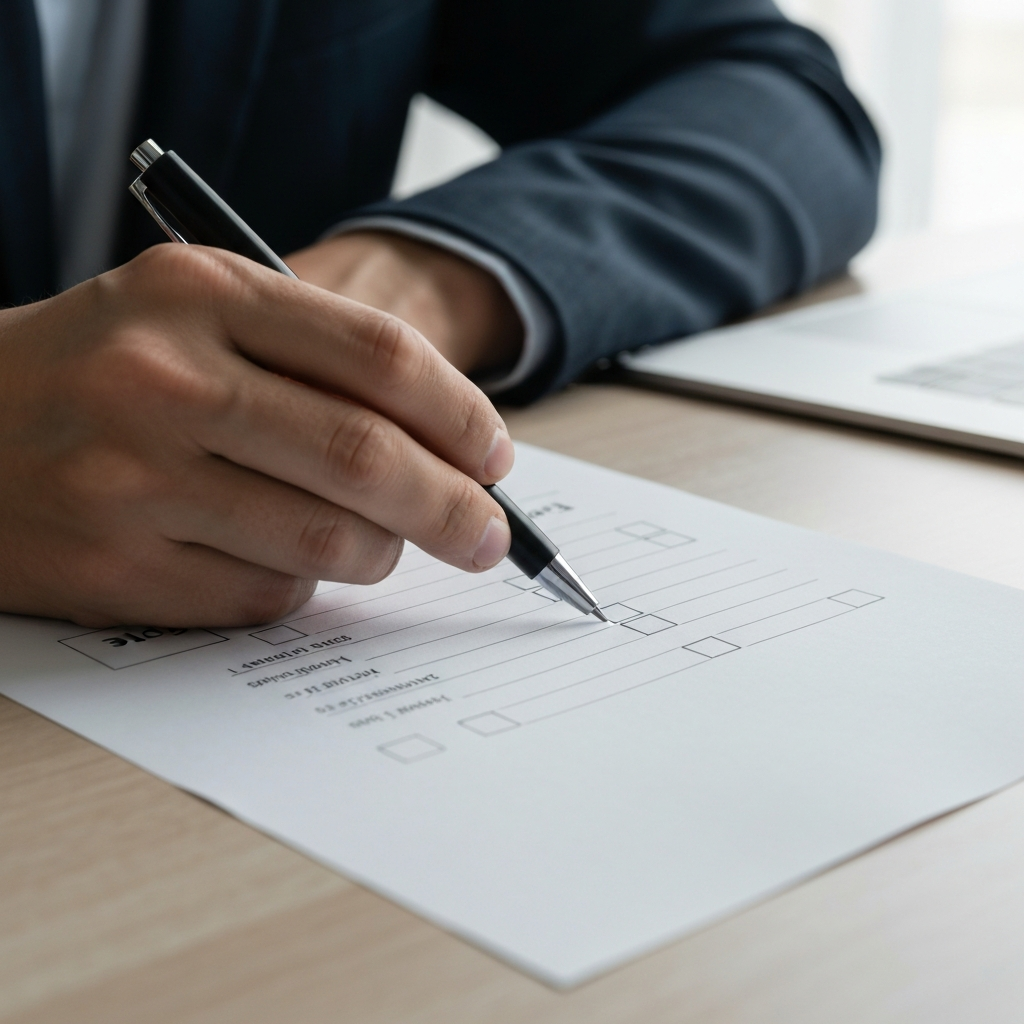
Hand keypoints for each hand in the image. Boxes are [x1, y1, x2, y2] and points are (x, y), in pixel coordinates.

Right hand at [0, 245, 514, 626]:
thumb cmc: (101, 370)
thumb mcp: (194, 316)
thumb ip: (316, 360)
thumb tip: (451, 447)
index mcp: (199, 293)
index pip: (378, 354)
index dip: (461, 415)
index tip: (495, 458)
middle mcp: (163, 378)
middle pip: (366, 456)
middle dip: (455, 507)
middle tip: (489, 536)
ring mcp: (132, 480)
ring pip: (327, 540)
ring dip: (382, 553)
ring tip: (382, 545)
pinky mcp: (114, 569)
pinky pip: (265, 594)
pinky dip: (303, 584)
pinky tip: (283, 559)